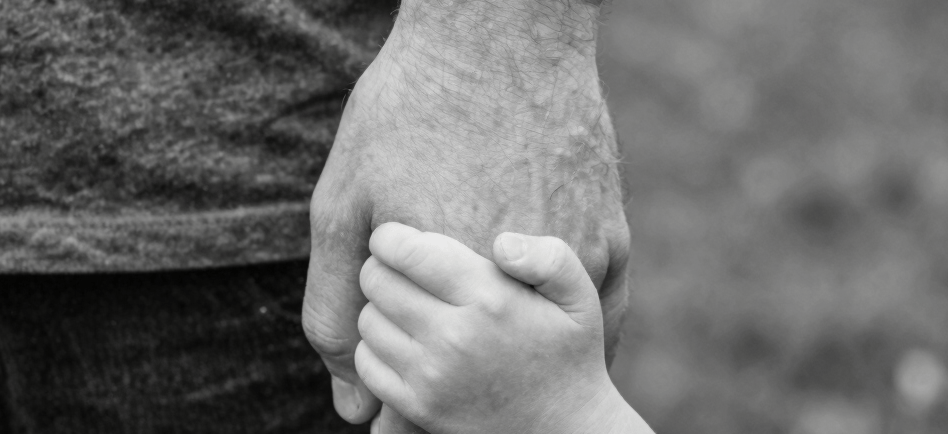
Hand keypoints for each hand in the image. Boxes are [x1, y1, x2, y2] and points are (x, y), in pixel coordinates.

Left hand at [302, 0, 629, 425]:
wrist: (499, 34)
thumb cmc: (409, 111)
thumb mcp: (343, 206)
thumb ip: (335, 310)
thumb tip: (348, 411)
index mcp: (447, 287)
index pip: (411, 380)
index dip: (396, 352)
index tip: (397, 315)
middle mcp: (516, 287)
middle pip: (467, 365)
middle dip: (438, 340)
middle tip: (434, 258)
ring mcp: (575, 261)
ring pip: (531, 343)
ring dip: (503, 335)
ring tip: (478, 269)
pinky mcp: (612, 240)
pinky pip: (595, 315)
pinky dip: (558, 323)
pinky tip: (536, 309)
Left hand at [356, 223, 619, 433]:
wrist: (562, 429)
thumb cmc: (567, 352)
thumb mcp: (578, 296)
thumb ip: (549, 257)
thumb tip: (501, 244)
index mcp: (490, 299)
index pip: (408, 252)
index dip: (389, 237)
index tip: (393, 236)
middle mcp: (454, 337)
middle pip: (377, 281)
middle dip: (381, 266)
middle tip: (398, 267)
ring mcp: (431, 376)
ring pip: (368, 319)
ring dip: (377, 305)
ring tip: (403, 303)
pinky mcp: (417, 406)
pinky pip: (366, 361)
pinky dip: (374, 345)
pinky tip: (401, 338)